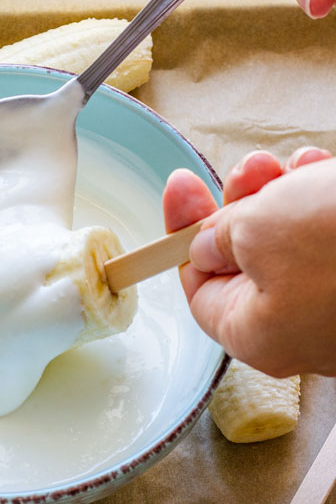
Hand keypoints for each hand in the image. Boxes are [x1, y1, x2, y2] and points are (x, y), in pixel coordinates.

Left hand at [162, 147, 335, 375]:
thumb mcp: (256, 228)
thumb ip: (218, 236)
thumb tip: (206, 244)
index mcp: (257, 338)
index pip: (200, 291)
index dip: (186, 235)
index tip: (183, 186)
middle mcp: (302, 337)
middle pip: (249, 266)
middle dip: (245, 206)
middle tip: (249, 168)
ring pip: (296, 249)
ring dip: (289, 198)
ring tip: (300, 165)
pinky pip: (334, 248)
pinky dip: (326, 209)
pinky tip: (326, 174)